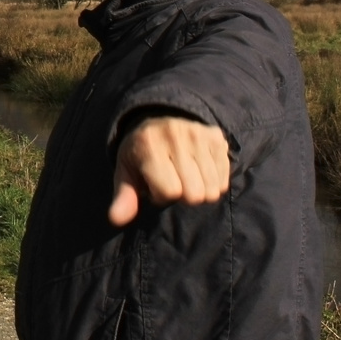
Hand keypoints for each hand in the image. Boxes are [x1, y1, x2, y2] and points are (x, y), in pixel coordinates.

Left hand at [108, 114, 229, 226]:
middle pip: (194, 193)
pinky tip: (199, 169)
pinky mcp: (216, 136)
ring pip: (212, 189)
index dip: (161, 196)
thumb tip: (116, 218)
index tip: (154, 185)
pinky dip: (214, 181)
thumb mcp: (126, 172)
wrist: (157, 120)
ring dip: (200, 190)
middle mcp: (175, 135)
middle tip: (173, 182)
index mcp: (148, 144)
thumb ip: (124, 196)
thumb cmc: (140, 154)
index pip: (170, 191)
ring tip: (186, 176)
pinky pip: (224, 179)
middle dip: (183, 195)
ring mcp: (198, 134)